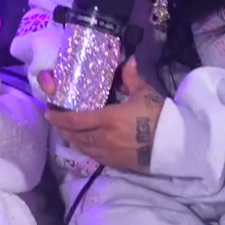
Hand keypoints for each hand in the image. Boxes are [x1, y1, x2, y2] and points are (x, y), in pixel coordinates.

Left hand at [43, 60, 166, 173]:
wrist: (175, 145)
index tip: (48, 112)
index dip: (59, 117)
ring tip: (65, 131)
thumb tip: (128, 61)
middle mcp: (104, 138)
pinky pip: (94, 156)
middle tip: (54, 120)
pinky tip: (83, 143)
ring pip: (82, 147)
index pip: (76, 120)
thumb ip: (131, 78)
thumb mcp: (144, 93)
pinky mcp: (117, 163)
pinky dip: (84, 148)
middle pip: (75, 135)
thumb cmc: (159, 117)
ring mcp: (110, 153)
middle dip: (62, 128)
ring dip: (71, 139)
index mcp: (108, 119)